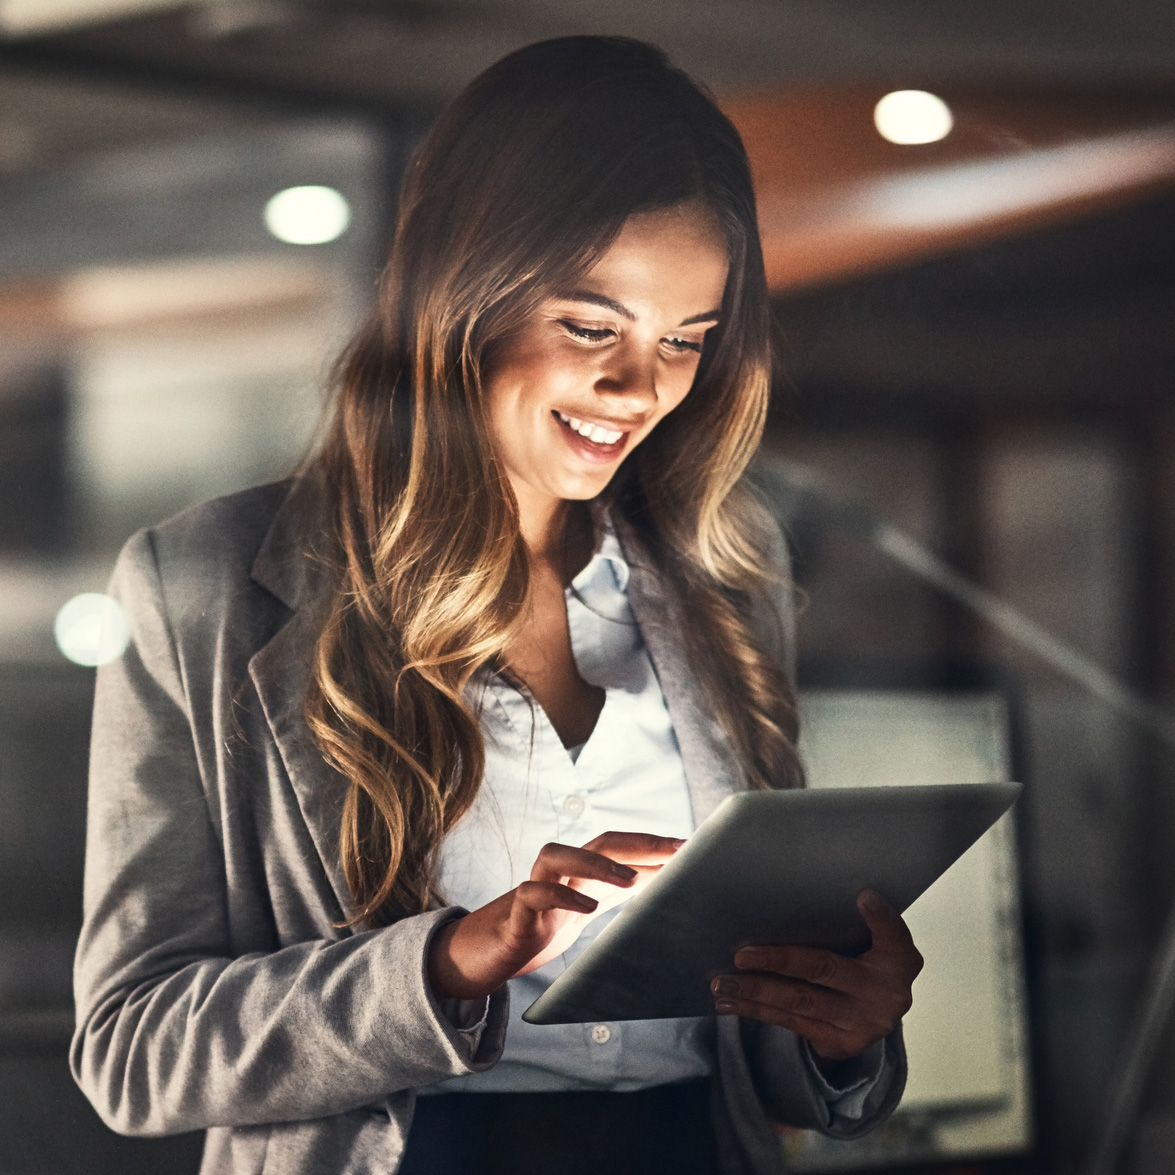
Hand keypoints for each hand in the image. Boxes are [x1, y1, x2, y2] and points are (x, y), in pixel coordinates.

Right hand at [428, 832, 682, 1000]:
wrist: (481, 956)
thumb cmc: (536, 930)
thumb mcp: (582, 912)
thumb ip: (615, 897)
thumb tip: (665, 889)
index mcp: (578, 874)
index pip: (618, 847)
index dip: (653, 844)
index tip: (692, 846)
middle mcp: (557, 873)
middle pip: (596, 842)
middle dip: (638, 843)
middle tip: (676, 850)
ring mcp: (533, 888)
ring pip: (558, 855)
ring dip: (596, 862)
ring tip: (632, 879)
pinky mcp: (514, 912)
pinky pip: (533, 893)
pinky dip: (561, 895)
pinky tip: (587, 907)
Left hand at [710, 889, 922, 1062]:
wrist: (879, 1013)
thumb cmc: (867, 960)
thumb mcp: (877, 939)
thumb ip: (863, 920)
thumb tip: (833, 891)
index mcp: (898, 958)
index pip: (893, 934)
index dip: (881, 918)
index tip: (863, 897)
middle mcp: (885, 993)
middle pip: (824, 970)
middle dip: (777, 962)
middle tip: (738, 957)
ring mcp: (861, 1024)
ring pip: (799, 1003)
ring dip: (755, 992)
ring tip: (720, 983)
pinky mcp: (840, 1045)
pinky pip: (790, 1023)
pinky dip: (756, 1011)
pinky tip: (730, 1002)